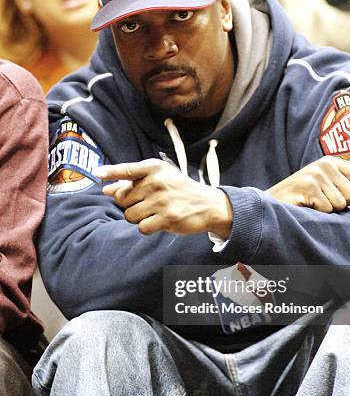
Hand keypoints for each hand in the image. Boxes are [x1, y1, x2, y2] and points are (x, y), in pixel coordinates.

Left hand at [94, 159, 232, 236]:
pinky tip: (159, 221)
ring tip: (154, 212)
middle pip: (122, 198)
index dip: (111, 172)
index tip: (97, 173)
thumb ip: (131, 183)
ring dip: (138, 217)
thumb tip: (105, 189)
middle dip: (129, 204)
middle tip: (146, 202)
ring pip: (129, 215)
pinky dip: (147, 227)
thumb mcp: (158, 179)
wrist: (207, 204)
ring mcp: (162, 200)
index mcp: (154, 168)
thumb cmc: (178, 189)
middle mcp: (157, 182)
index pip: (127, 170)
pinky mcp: (168, 218)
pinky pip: (142, 227)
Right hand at [266, 156, 349, 212]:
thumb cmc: (302, 197)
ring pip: (339, 203)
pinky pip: (327, 208)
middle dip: (341, 205)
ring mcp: (316, 174)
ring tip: (313, 204)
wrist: (272, 202)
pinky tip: (306, 206)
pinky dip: (318, 213)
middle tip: (323, 203)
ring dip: (328, 210)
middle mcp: (325, 164)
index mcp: (331, 161)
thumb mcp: (331, 190)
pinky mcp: (308, 186)